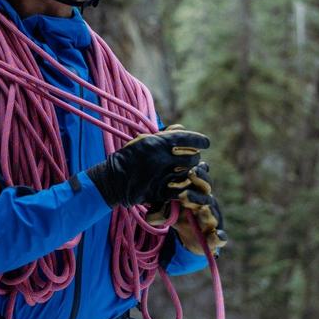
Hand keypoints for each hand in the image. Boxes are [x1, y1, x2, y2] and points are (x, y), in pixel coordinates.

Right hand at [86, 125, 209, 208]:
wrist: (113, 180)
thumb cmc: (128, 157)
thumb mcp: (142, 140)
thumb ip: (163, 135)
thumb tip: (181, 127)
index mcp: (157, 143)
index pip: (187, 138)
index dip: (199, 140)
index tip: (205, 143)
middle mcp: (162, 159)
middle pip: (192, 157)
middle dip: (195, 158)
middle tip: (193, 160)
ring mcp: (162, 176)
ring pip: (189, 174)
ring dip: (193, 173)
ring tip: (192, 172)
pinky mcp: (161, 191)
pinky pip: (181, 190)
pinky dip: (186, 187)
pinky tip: (186, 185)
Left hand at [148, 162, 227, 254]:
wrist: (190, 238)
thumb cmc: (179, 217)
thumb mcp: (166, 211)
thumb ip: (158, 209)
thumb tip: (148, 215)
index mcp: (196, 194)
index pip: (199, 180)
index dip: (198, 173)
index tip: (191, 167)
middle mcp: (207, 204)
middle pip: (205, 191)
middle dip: (200, 182)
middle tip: (192, 174)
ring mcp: (212, 220)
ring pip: (212, 213)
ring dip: (206, 210)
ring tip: (202, 208)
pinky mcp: (214, 237)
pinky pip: (219, 237)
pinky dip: (219, 237)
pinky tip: (218, 236)